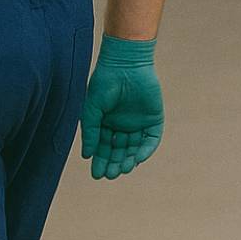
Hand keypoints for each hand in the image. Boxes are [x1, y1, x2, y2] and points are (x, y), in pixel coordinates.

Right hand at [80, 35, 163, 179]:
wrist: (125, 64)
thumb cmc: (104, 83)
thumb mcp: (92, 108)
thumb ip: (90, 131)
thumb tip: (86, 155)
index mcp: (106, 123)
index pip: (103, 147)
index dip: (100, 160)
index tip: (96, 174)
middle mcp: (122, 126)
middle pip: (118, 151)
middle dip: (113, 163)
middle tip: (109, 175)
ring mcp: (138, 124)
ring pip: (134, 148)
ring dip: (128, 160)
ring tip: (121, 169)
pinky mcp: (153, 121)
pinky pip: (150, 140)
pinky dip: (144, 151)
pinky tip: (136, 159)